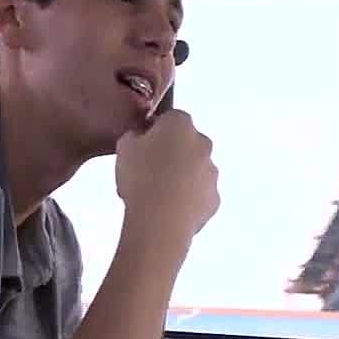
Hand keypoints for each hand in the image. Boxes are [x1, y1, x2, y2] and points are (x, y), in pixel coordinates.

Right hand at [115, 109, 219, 238]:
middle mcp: (202, 143)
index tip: (142, 148)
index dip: (155, 133)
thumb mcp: (124, 147)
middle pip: (186, 144)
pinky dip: (188, 199)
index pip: (170, 119)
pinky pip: (200, 194)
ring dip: (181, 177)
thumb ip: (134, 135)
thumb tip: (140, 138)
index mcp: (180, 124)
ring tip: (157, 194)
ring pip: (195, 170)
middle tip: (148, 171)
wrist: (160, 219)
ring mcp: (212, 172)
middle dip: (171, 154)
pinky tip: (168, 208)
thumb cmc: (141, 178)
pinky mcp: (214, 198)